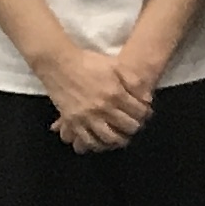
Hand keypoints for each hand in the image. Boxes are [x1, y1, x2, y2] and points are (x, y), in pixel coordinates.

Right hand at [35, 41, 152, 152]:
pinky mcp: (72, 120)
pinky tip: (102, 142)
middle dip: (135, 127)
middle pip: (127, 126)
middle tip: (135, 126)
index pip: (139, 112)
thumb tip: (146, 98)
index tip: (144, 114)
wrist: (58, 62)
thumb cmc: (87, 61)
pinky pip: (87, 139)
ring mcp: (86, 115)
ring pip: (109, 137)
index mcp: (115, 93)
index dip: (145, 114)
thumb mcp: (114, 65)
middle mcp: (102, 107)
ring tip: (121, 138)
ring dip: (119, 140)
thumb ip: (131, 80)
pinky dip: (97, 144)